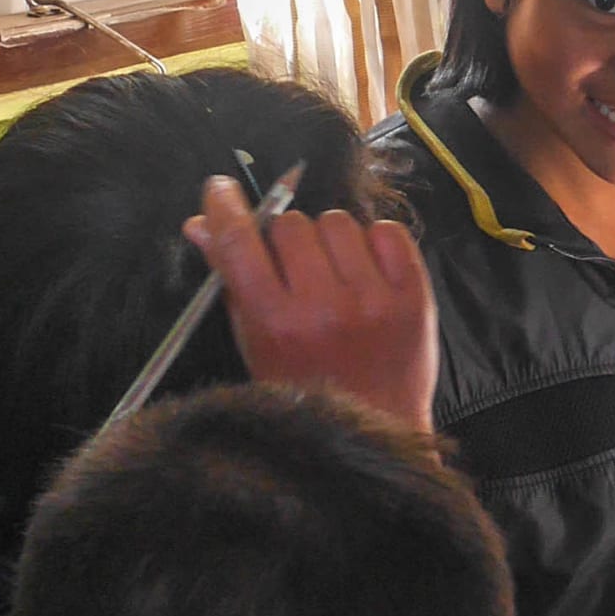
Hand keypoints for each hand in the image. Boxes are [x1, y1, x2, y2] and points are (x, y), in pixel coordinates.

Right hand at [187, 174, 438, 425]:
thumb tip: (199, 222)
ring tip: (334, 275)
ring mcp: (373, 301)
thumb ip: (230, 280)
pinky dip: (374, 242)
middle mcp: (324, 308)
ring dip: (329, 240)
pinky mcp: (415, 297)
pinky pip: (388, 232)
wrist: (377, 426)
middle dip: (285, 239)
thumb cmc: (305, 386)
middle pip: (291, 224)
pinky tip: (367, 272)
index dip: (226, 207)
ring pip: (337, 222)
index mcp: (275, 323)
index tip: (221, 189)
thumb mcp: (255, 341)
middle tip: (295, 269)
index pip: (240, 242)